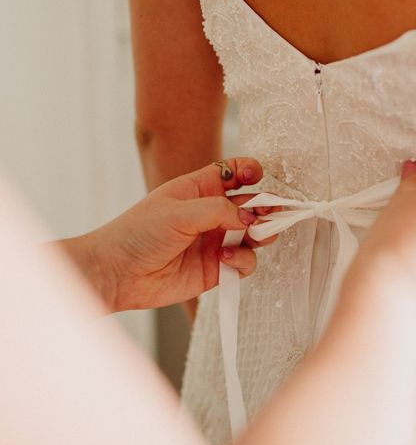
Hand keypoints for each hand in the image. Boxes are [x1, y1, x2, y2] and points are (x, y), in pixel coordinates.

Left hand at [69, 158, 272, 311]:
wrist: (117, 273)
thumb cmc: (137, 234)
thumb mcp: (178, 211)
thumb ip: (219, 210)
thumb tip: (251, 218)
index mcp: (200, 189)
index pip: (235, 172)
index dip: (251, 171)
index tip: (257, 176)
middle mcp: (212, 214)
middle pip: (252, 204)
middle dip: (265, 207)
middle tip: (269, 214)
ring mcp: (216, 241)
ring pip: (255, 234)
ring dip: (260, 234)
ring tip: (254, 236)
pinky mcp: (218, 268)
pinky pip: (245, 262)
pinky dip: (243, 260)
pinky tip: (225, 259)